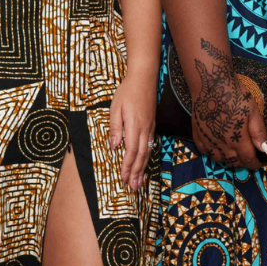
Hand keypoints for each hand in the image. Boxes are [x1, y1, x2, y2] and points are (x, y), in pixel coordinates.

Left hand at [109, 72, 157, 190]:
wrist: (144, 78)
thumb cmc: (127, 92)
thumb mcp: (115, 108)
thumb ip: (115, 128)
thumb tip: (114, 146)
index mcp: (134, 126)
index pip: (131, 151)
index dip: (127, 166)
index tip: (123, 178)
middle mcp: (145, 129)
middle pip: (141, 155)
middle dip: (136, 172)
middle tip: (133, 187)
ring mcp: (150, 128)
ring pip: (147, 152)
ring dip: (142, 168)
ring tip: (139, 181)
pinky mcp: (152, 125)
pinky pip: (150, 145)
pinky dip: (147, 157)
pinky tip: (144, 164)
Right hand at [191, 42, 266, 168]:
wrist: (210, 84)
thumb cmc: (235, 95)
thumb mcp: (253, 111)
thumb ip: (259, 133)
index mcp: (237, 140)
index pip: (247, 159)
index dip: (254, 164)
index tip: (259, 165)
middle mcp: (221, 144)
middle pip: (233, 161)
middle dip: (242, 162)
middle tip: (248, 157)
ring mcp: (207, 140)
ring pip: (219, 159)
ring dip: (228, 160)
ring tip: (235, 155)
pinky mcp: (197, 135)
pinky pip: (205, 152)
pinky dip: (213, 154)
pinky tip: (218, 148)